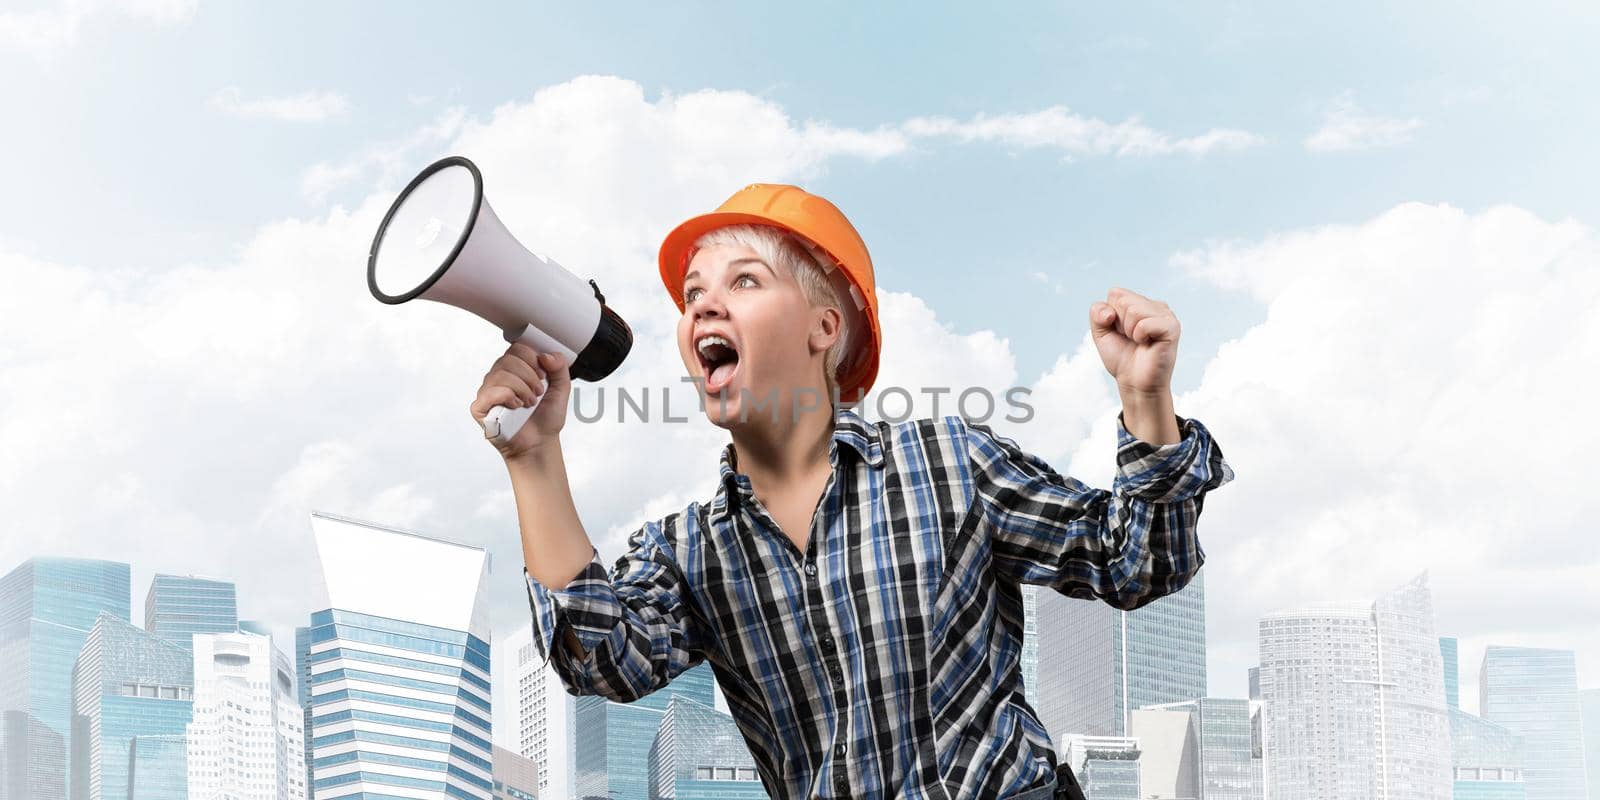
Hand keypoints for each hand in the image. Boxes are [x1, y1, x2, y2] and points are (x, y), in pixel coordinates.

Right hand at [470, 343, 572, 460]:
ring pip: (500, 374)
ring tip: (529, 403)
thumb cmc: (545, 417)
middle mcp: (499, 377)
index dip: (532, 358)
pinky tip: (516, 406)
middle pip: (508, 359)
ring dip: (521, 388)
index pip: (517, 348)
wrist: (540, 443)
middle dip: (529, 376)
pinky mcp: (480, 407)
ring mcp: (488, 391)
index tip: (543, 374)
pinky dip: (507, 396)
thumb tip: (546, 355)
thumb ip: (560, 367)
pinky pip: (489, 392)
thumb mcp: (561, 389)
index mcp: (515, 369)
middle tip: (538, 393)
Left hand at [1089, 287, 1179, 395]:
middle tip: (1131, 339)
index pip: (1116, 293)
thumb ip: (1097, 313)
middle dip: (1120, 324)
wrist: (1135, 383)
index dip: (1111, 316)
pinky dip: (1139, 336)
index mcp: (1140, 303)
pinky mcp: (1172, 327)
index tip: (1120, 332)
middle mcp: (1154, 305)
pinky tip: (1148, 344)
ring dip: (1130, 331)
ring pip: (1133, 310)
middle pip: (1123, 300)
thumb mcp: (1101, 332)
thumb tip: (1110, 312)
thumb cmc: (1122, 358)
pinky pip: (1144, 324)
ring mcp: (1165, 315)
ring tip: (1140, 342)